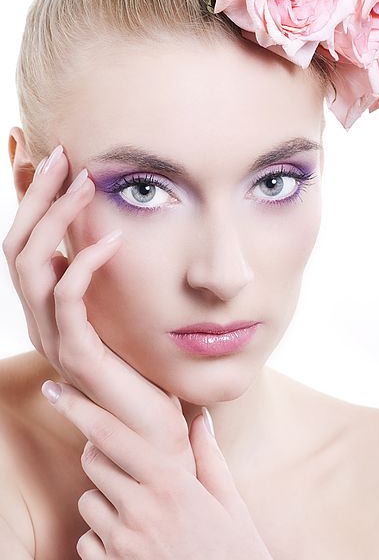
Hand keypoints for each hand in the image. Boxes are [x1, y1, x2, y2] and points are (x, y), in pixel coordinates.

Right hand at [3, 146, 272, 558]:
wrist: (156, 427)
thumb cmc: (145, 366)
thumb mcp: (125, 310)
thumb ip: (112, 277)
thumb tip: (115, 232)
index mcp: (50, 306)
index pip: (25, 242)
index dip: (30, 199)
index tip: (49, 155)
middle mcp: (42, 319)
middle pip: (17, 245)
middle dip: (38, 196)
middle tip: (64, 154)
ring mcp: (55, 338)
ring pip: (31, 266)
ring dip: (57, 219)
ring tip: (87, 183)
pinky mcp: (79, 355)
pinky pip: (68, 300)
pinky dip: (83, 264)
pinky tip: (112, 239)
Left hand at [41, 382, 272, 558]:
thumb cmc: (234, 552)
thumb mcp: (230, 502)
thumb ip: (209, 456)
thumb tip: (199, 417)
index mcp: (171, 484)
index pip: (111, 435)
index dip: (79, 407)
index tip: (57, 389)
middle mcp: (141, 510)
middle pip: (93, 461)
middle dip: (102, 454)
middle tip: (126, 461)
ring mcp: (123, 545)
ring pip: (86, 502)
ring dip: (103, 498)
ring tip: (136, 508)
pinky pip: (87, 541)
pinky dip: (100, 536)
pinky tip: (130, 540)